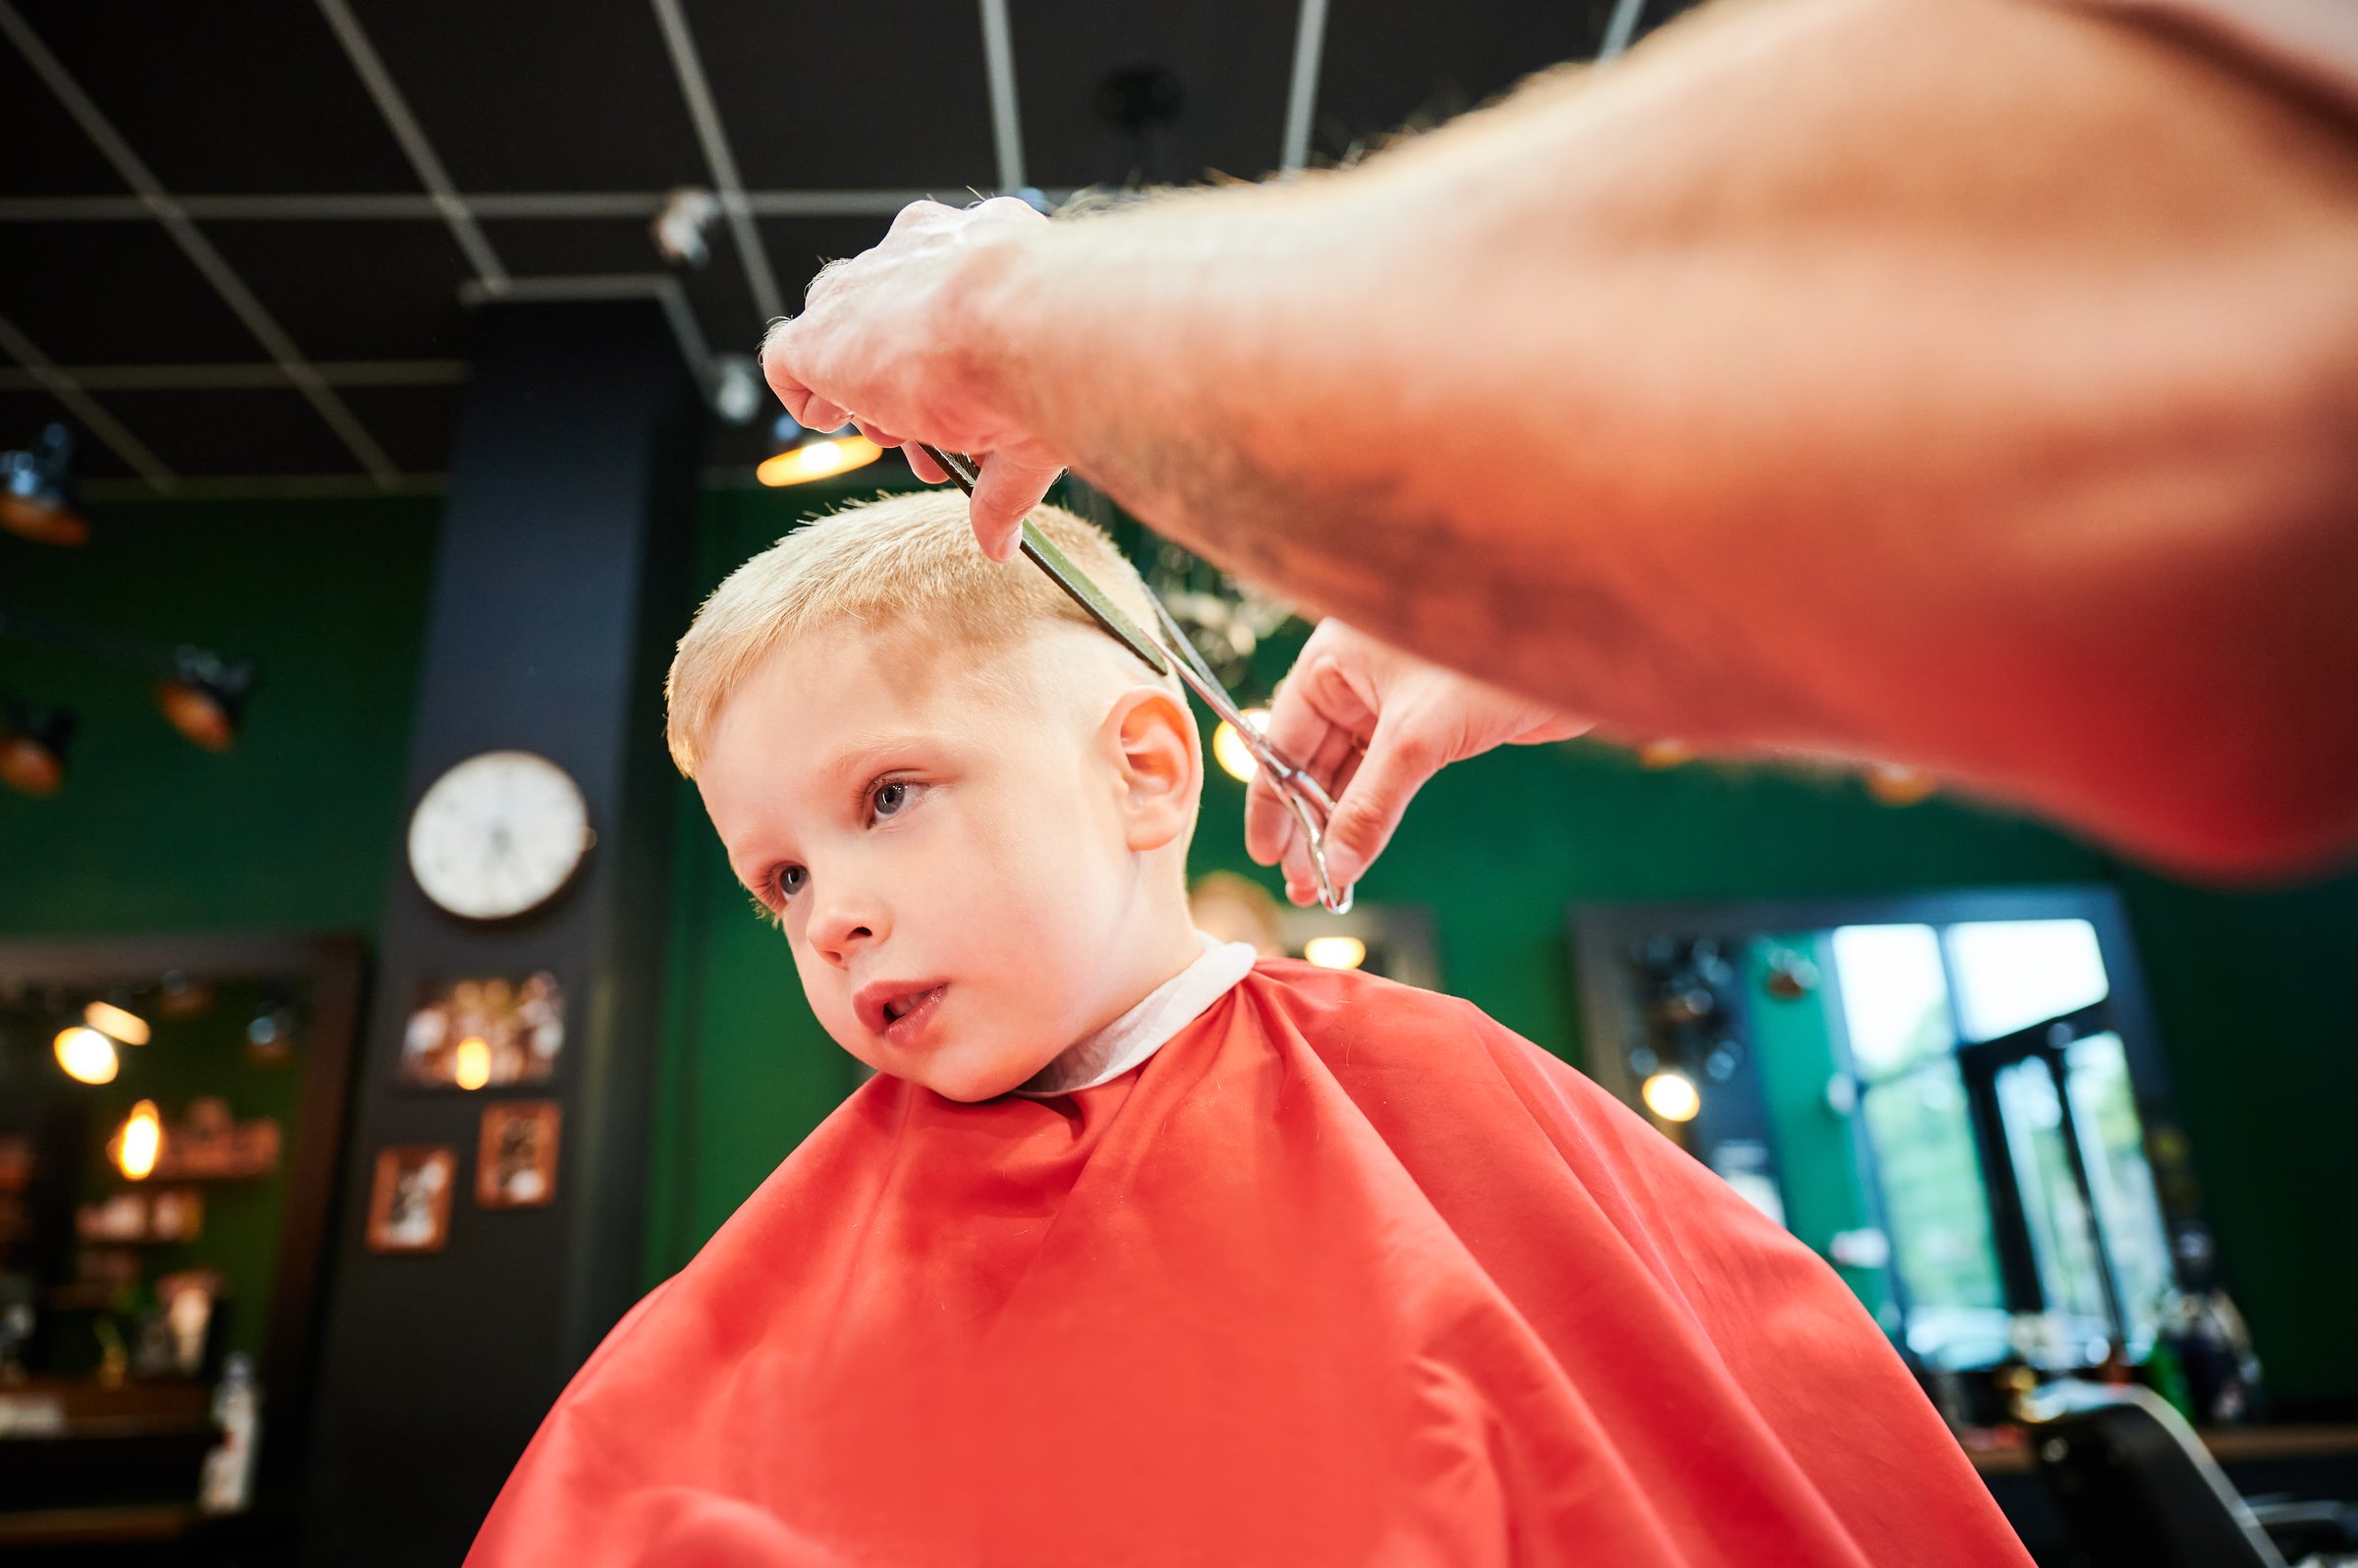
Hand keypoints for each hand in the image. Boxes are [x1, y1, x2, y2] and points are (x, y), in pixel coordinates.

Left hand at [760, 197, 1065, 560]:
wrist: (1026, 325)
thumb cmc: (1053, 358)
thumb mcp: (1033, 422)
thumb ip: (1005, 482)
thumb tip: (1003, 548)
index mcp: (980, 252)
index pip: (938, 301)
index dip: (939, 362)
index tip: (950, 410)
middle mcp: (917, 252)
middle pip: (885, 316)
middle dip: (900, 381)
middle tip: (924, 433)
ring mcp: (862, 287)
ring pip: (840, 333)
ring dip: (861, 391)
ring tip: (893, 436)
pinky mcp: (818, 331)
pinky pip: (787, 358)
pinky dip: (804, 395)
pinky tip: (831, 420)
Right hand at [1245, 622, 1588, 902]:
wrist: (1574, 650)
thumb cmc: (1490, 663)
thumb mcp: (1418, 738)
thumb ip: (1371, 804)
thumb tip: (1336, 864)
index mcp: (1331, 660)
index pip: (1280, 741)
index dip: (1272, 802)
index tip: (1267, 854)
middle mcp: (1354, 679)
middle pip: (1311, 764)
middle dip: (1305, 827)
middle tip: (1301, 885)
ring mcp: (1391, 703)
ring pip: (1348, 776)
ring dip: (1337, 828)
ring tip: (1327, 884)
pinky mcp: (1428, 726)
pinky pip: (1385, 778)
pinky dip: (1372, 815)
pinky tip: (1360, 852)